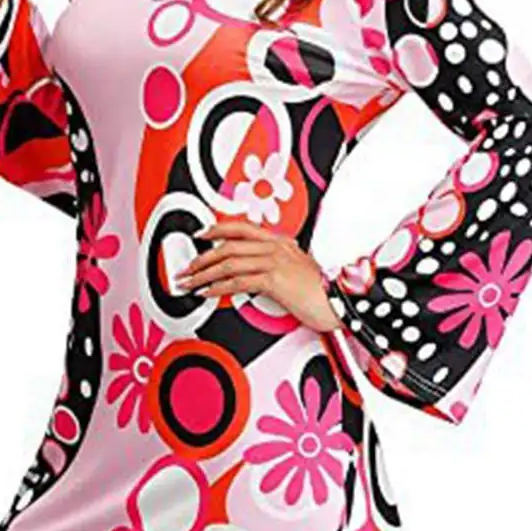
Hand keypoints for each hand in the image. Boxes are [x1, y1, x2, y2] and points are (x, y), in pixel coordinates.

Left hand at [176, 221, 340, 333]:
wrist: (345, 301)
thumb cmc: (325, 292)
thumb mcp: (298, 273)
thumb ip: (277, 269)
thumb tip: (256, 277)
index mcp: (281, 243)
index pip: (242, 229)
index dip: (218, 230)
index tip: (201, 235)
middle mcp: (276, 248)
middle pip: (229, 246)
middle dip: (202, 258)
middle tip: (186, 269)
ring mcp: (275, 262)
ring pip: (229, 263)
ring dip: (204, 274)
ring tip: (190, 283)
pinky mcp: (275, 280)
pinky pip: (238, 282)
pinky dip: (218, 287)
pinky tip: (208, 293)